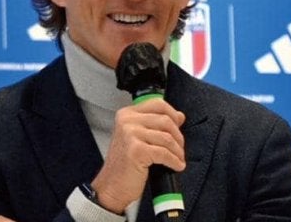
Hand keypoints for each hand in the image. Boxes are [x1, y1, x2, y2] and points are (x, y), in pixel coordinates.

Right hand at [91, 99, 185, 213]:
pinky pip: (165, 153)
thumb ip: (155, 124)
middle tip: (178, 149)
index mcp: (126, 115)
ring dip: (177, 152)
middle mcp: (126, 121)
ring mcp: (130, 135)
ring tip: (177, 159)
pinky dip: (174, 161)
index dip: (173, 115)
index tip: (178, 125)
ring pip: (167, 138)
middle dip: (178, 137)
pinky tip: (175, 166)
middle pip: (166, 121)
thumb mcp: (137, 138)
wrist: (112, 185)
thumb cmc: (124, 164)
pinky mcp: (136, 150)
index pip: (157, 104)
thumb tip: (178, 116)